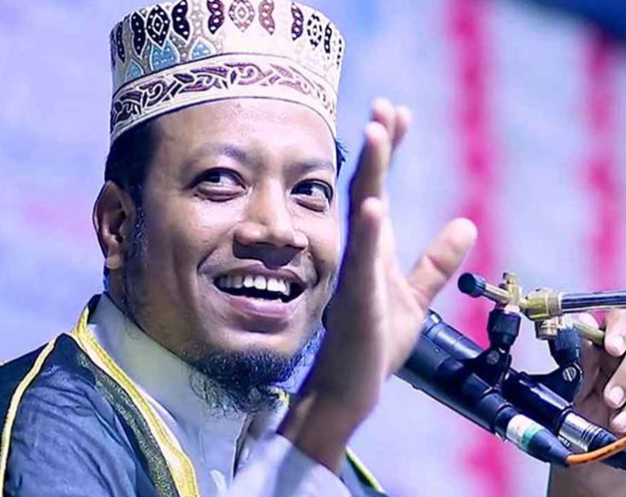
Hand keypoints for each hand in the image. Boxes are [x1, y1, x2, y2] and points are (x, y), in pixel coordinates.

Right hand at [280, 98, 476, 471]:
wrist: (353, 383)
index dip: (389, 150)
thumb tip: (466, 223)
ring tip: (377, 133)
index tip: (398, 113)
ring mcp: (356, 271)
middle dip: (378, 146)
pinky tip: (373, 203)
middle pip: (368, 187)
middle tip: (384, 106)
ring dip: (371, 172)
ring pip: (362, 212)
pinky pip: (362, 260)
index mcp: (374, 247)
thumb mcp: (418, 297)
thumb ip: (437, 261)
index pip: (379, 186)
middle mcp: (361, 251)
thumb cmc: (377, 341)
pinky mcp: (356, 298)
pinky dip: (367, 231)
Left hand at [549, 310, 625, 495]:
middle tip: (611, 398)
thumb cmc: (574, 412)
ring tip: (615, 421)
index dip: (620, 328)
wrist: (587, 449)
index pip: (620, 316)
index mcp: (604, 342)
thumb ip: (575, 357)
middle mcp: (624, 354)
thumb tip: (572, 324)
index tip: (612, 348)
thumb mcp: (567, 386)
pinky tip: (624, 427)